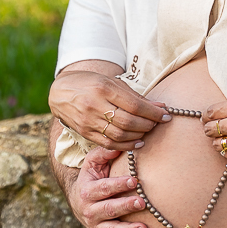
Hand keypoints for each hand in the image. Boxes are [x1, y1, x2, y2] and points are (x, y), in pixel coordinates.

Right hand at [51, 63, 169, 149]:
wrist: (60, 91)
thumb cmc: (90, 83)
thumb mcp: (112, 82)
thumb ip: (135, 96)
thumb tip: (160, 107)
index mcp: (104, 88)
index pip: (135, 105)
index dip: (153, 112)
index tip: (166, 114)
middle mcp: (95, 105)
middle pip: (128, 121)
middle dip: (148, 124)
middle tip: (158, 123)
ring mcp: (88, 121)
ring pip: (120, 134)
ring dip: (139, 135)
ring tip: (148, 131)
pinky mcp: (85, 133)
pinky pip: (109, 143)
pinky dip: (126, 145)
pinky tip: (137, 142)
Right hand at [65, 146, 150, 227]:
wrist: (77, 200)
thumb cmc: (91, 178)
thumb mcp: (93, 163)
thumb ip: (104, 153)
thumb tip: (120, 145)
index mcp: (87, 191)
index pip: (104, 188)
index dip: (118, 185)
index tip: (134, 180)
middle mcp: (89, 210)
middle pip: (108, 209)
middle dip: (125, 206)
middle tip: (142, 202)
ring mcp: (95, 226)